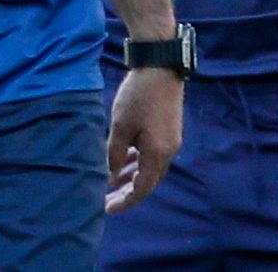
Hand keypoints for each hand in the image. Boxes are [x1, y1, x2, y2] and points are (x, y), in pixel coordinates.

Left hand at [105, 68, 182, 212]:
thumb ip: (115, 153)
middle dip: (126, 191)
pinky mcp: (168, 131)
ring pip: (149, 167)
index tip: (107, 208)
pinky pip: (152, 154)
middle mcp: (169, 152)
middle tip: (106, 198)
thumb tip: (111, 174)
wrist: (160, 68)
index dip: (125, 201)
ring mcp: (170, 141)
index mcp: (158, 154)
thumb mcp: (120, 126)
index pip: (141, 189)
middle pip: (148, 181)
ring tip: (111, 181)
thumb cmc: (138, 96)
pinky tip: (124, 158)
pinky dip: (138, 160)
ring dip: (131, 175)